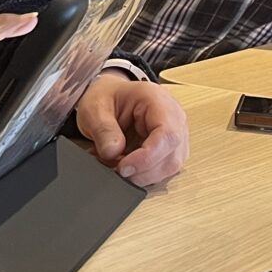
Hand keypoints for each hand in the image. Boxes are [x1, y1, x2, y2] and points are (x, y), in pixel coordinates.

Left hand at [73, 72, 188, 187]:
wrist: (110, 97)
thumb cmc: (107, 98)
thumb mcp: (95, 110)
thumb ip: (104, 131)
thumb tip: (113, 153)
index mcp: (158, 100)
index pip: (167, 135)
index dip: (147, 158)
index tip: (123, 168)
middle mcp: (174, 117)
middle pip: (171, 156)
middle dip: (141, 171)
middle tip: (114, 168)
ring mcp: (176, 134)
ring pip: (169, 167)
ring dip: (142, 175)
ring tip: (116, 164)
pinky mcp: (170, 149)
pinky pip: (162, 170)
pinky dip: (142, 174)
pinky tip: (125, 165)